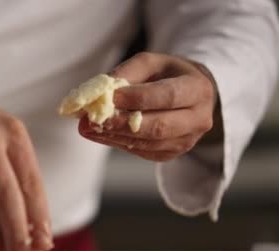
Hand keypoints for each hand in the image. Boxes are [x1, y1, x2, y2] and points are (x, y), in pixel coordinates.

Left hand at [79, 52, 217, 160]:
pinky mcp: (170, 154)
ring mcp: (186, 141)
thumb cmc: (166, 74)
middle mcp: (198, 119)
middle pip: (158, 126)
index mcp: (198, 89)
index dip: (137, 98)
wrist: (187, 94)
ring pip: (147, 143)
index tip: (109, 97)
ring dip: (113, 136)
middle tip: (92, 119)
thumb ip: (126, 73)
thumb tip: (97, 92)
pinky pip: (142, 152)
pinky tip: (98, 134)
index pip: (167, 96)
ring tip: (86, 127)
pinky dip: (117, 143)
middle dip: (121, 123)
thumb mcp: (150, 63)